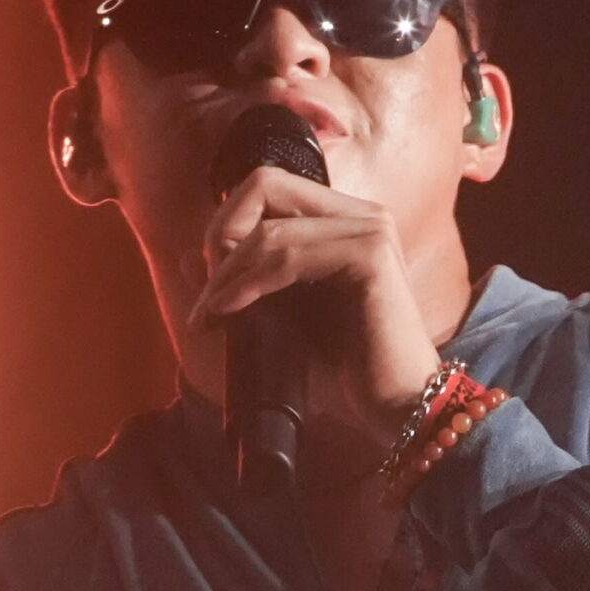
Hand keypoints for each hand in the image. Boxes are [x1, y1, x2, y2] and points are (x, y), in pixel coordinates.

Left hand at [188, 167, 443, 430]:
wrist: (400, 406)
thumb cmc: (349, 368)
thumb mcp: (286, 316)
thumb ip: (248, 285)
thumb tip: (190, 261)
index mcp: (347, 221)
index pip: (268, 186)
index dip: (227, 223)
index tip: (212, 283)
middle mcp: (362, 215)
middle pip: (264, 184)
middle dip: (222, 234)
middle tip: (208, 293)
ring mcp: (370, 230)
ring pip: (269, 229)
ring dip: (227, 273)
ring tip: (209, 315)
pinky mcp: (369, 257)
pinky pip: (286, 257)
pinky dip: (247, 284)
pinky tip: (227, 313)